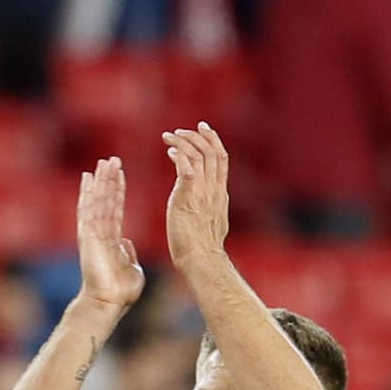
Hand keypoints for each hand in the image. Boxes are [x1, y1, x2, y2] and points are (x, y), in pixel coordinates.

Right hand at [76, 157, 144, 312]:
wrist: (108, 302)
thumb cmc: (121, 292)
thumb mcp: (133, 269)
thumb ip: (129, 254)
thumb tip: (126, 243)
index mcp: (112, 241)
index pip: (115, 210)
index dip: (118, 191)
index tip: (120, 174)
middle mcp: (100, 235)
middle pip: (105, 201)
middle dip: (109, 181)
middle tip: (112, 160)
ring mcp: (92, 234)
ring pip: (97, 201)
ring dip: (100, 181)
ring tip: (104, 162)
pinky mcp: (86, 236)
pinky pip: (87, 209)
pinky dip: (87, 193)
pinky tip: (87, 177)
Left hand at [163, 121, 229, 273]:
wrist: (201, 261)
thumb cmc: (202, 251)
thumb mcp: (212, 223)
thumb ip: (211, 209)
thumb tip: (209, 208)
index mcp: (219, 194)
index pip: (221, 158)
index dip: (213, 140)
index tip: (204, 128)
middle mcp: (213, 189)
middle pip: (211, 151)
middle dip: (197, 135)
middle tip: (182, 129)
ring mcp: (202, 192)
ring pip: (198, 155)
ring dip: (183, 142)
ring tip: (169, 137)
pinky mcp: (187, 197)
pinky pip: (186, 168)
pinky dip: (179, 156)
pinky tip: (171, 151)